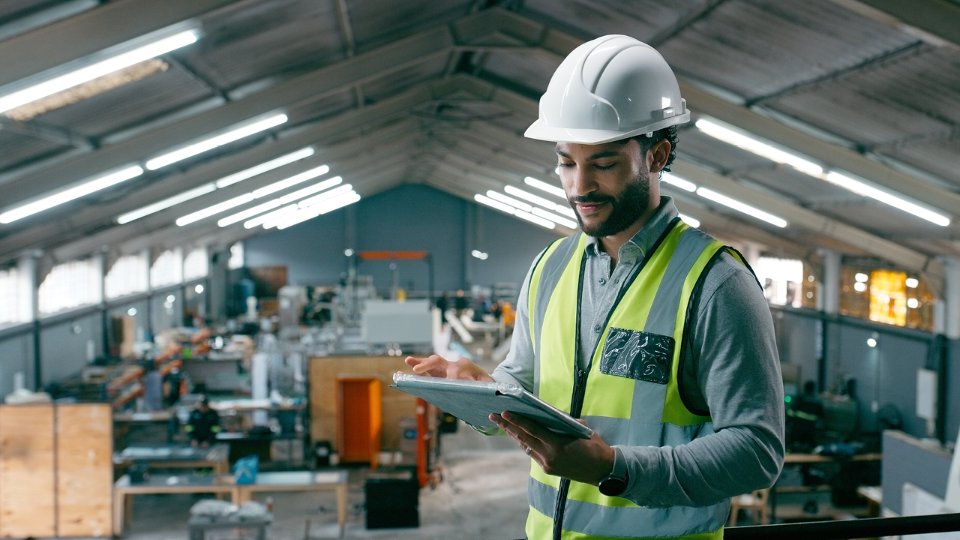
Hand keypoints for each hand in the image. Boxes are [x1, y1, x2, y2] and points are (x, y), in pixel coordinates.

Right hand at [403, 354, 492, 380]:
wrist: (483, 380)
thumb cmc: (485, 383)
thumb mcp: (489, 385)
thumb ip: (486, 386)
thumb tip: (484, 388)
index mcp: (464, 366)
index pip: (455, 370)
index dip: (452, 376)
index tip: (449, 382)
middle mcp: (452, 364)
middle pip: (438, 361)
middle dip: (428, 365)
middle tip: (417, 371)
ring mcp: (444, 368)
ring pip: (430, 363)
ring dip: (418, 363)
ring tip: (407, 361)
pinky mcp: (438, 373)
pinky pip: (427, 370)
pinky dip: (417, 369)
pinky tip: (404, 372)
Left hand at [491, 411, 613, 484]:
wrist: (604, 471)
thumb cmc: (594, 446)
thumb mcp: (579, 429)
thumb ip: (562, 421)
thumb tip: (546, 411)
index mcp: (557, 445)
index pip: (533, 430)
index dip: (517, 421)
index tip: (504, 412)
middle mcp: (549, 457)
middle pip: (523, 439)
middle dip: (507, 426)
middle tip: (493, 416)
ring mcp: (547, 465)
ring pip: (526, 446)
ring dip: (514, 434)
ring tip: (502, 423)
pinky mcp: (548, 469)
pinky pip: (532, 453)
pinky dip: (525, 443)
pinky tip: (517, 435)